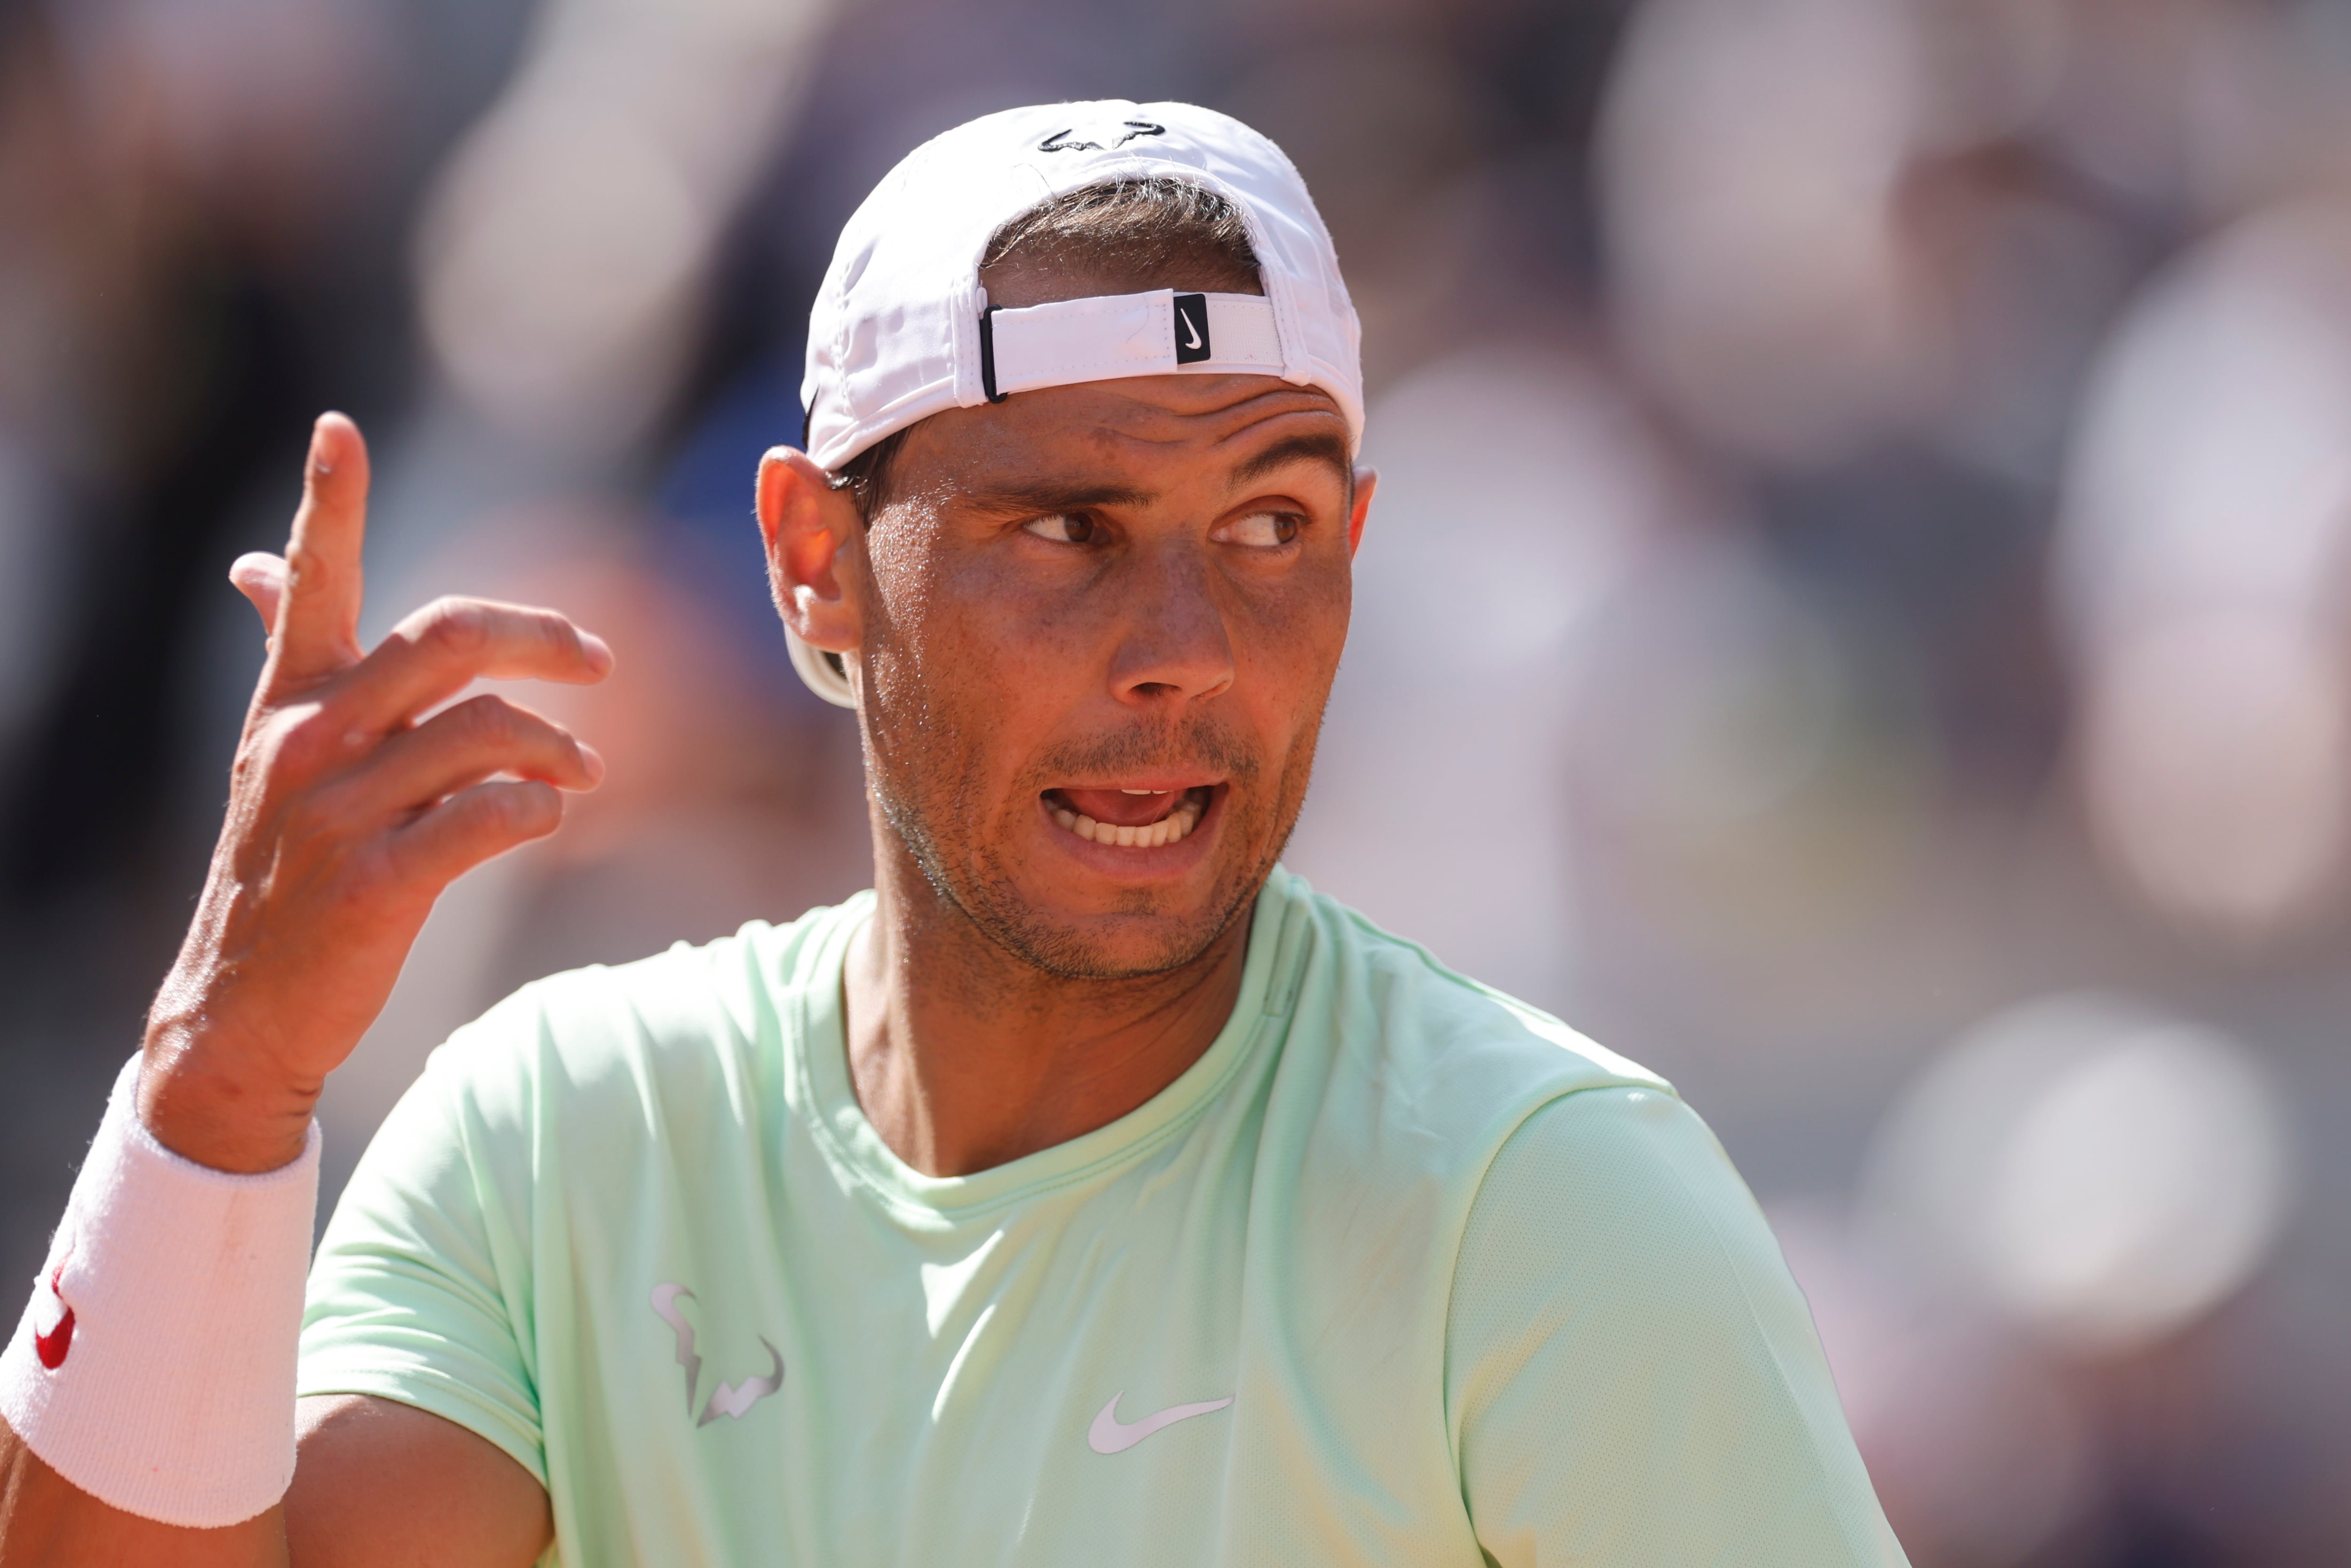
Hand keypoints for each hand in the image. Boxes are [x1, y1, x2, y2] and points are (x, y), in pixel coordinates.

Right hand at [137, 413, 611, 1171]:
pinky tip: (549, 817)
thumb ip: (289, 661)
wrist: (241, 1010)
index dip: (324, 501)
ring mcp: (339, 813)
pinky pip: (491, 816)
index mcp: (289, 702)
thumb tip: (256, 566)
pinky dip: (538, 809)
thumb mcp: (273, 757)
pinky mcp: (377, 884)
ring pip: (487, 731)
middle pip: (448, 639)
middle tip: (601, 663)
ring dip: (559, 746)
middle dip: (543, 638)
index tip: (337, 426)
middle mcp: (308, 742)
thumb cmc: (281, 873)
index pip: (309, 580)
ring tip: (586, 772)